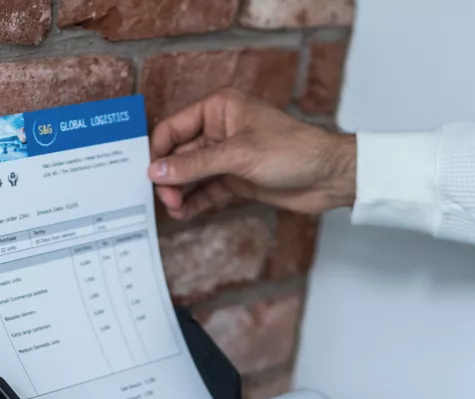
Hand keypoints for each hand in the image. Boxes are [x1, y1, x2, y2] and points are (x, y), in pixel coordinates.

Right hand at [148, 88, 355, 219]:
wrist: (327, 176)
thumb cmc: (292, 151)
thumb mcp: (239, 156)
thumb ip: (196, 165)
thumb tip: (157, 171)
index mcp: (219, 109)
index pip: (174, 128)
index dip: (158, 151)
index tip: (147, 174)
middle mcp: (220, 130)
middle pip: (180, 155)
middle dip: (169, 177)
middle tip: (164, 199)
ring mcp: (228, 157)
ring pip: (193, 175)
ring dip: (181, 192)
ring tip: (174, 210)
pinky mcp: (237, 180)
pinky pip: (208, 191)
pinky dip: (197, 202)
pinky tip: (185, 213)